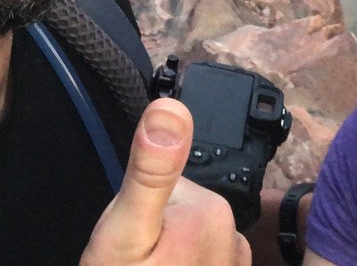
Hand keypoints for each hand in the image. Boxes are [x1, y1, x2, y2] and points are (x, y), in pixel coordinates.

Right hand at [80, 98, 250, 265]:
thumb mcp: (127, 230)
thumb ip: (151, 171)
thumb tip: (169, 106)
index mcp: (210, 208)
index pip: (164, 182)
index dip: (135, 206)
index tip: (125, 235)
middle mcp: (232, 232)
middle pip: (174, 209)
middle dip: (148, 231)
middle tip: (127, 260)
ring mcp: (232, 262)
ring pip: (182, 236)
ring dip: (161, 252)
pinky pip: (193, 258)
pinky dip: (176, 263)